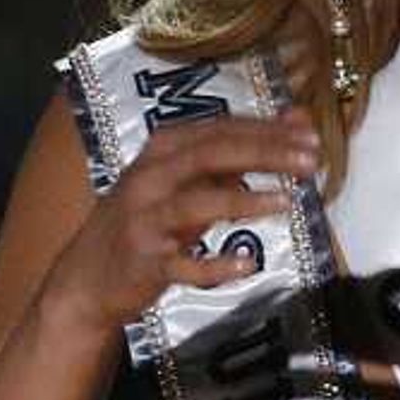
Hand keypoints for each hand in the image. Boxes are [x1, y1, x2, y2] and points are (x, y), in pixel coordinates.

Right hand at [38, 113, 322, 331]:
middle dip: (263, 153)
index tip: (310, 134)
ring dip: (243, 201)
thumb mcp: (189, 182)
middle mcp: (149, 179)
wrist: (88, 278)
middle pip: (209, 155)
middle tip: (311, 160)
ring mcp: (145, 220)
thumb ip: (238, 155)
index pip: (219, 130)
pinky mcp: (145, 263)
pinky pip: (182, 264)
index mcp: (162, 152)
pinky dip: (214, 266)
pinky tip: (246, 264)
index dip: (267, 130)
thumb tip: (296, 122)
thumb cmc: (149, 221)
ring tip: (286, 200)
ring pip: (194, 203)